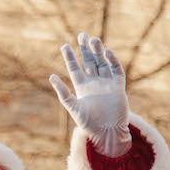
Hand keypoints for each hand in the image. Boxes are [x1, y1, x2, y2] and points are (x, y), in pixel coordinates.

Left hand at [49, 32, 132, 156]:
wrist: (107, 133)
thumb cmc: (89, 124)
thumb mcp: (73, 108)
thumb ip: (63, 93)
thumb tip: (51, 76)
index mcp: (82, 88)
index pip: (75, 69)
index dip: (70, 57)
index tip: (65, 46)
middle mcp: (94, 83)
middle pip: (89, 61)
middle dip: (86, 49)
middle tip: (82, 35)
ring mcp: (107, 84)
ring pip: (102, 63)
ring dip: (98, 52)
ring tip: (93, 40)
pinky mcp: (118, 86)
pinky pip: (116, 70)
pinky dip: (112, 61)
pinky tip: (107, 52)